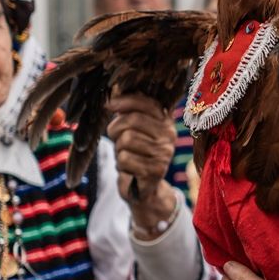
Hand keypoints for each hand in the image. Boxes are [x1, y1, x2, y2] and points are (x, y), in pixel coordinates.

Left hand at [106, 91, 175, 228]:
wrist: (144, 189)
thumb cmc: (135, 154)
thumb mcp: (134, 130)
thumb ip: (128, 111)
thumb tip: (113, 89)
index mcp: (166, 121)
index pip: (148, 103)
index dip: (125, 101)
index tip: (109, 104)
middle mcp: (169, 136)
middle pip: (133, 120)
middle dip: (116, 128)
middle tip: (116, 137)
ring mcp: (164, 154)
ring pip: (126, 140)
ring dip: (118, 148)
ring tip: (125, 155)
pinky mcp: (154, 171)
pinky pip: (125, 159)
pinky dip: (120, 165)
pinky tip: (129, 169)